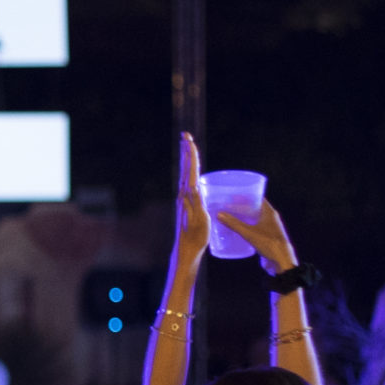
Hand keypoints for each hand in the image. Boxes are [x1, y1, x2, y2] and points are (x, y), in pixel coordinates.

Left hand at [172, 133, 209, 264]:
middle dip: (186, 151)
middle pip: (186, 168)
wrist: (186, 249)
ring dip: (187, 159)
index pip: (191, 171)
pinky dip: (190, 172)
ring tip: (187, 146)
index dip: (191, 156)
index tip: (190, 141)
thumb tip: (192, 189)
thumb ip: (196, 205)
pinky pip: (188, 182)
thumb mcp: (200, 221)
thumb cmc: (196, 237)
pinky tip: (192, 171)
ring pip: (186, 174)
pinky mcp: (186, 204)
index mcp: (188, 196)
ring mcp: (183, 199)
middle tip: (185, 136)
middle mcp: (183, 195)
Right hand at [214, 199, 297, 273]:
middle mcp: (271, 218)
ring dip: (245, 218)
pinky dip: (247, 227)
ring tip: (231, 217)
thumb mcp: (249, 233)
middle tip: (229, 206)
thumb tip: (220, 214)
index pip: (257, 198)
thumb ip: (234, 224)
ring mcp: (270, 228)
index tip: (234, 195)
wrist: (281, 261)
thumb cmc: (269, 244)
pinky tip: (238, 231)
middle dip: (243, 207)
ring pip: (255, 219)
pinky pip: (256, 229)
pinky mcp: (267, 237)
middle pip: (255, 208)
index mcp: (269, 213)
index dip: (246, 196)